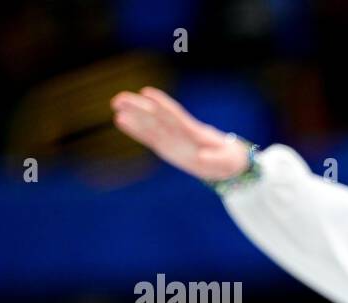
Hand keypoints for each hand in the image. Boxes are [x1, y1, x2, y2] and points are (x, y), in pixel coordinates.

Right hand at [110, 87, 248, 180]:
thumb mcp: (228, 162)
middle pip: (158, 118)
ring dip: (134, 115)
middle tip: (120, 99)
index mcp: (196, 134)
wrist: (231, 164)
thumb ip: (216, 159)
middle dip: (140, 108)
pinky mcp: (168, 148)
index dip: (163, 105)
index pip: (177, 117)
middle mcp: (181, 134)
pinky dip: (136, 130)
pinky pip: (149, 138)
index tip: (148, 94)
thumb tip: (201, 157)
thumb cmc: (231, 160)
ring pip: (150, 125)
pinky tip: (121, 120)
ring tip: (116, 105)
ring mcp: (173, 139)